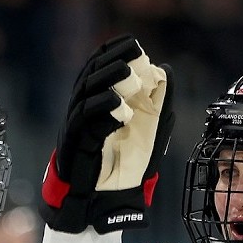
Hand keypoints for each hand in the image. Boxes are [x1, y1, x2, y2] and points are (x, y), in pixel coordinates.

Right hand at [41, 34, 174, 233]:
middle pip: (91, 77)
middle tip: (132, 52)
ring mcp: (77, 127)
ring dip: (107, 82)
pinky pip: (84, 124)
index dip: (112, 53)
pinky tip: (121, 109)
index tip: (130, 42)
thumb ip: (159, 105)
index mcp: (99, 103)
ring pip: (86, 96)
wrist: (103, 201)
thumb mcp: (149, 132)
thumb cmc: (123, 165)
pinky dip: (103, 114)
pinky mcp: (75, 145)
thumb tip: (167, 72)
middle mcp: (84, 110)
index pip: (100, 69)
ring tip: (126, 73)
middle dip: (111, 62)